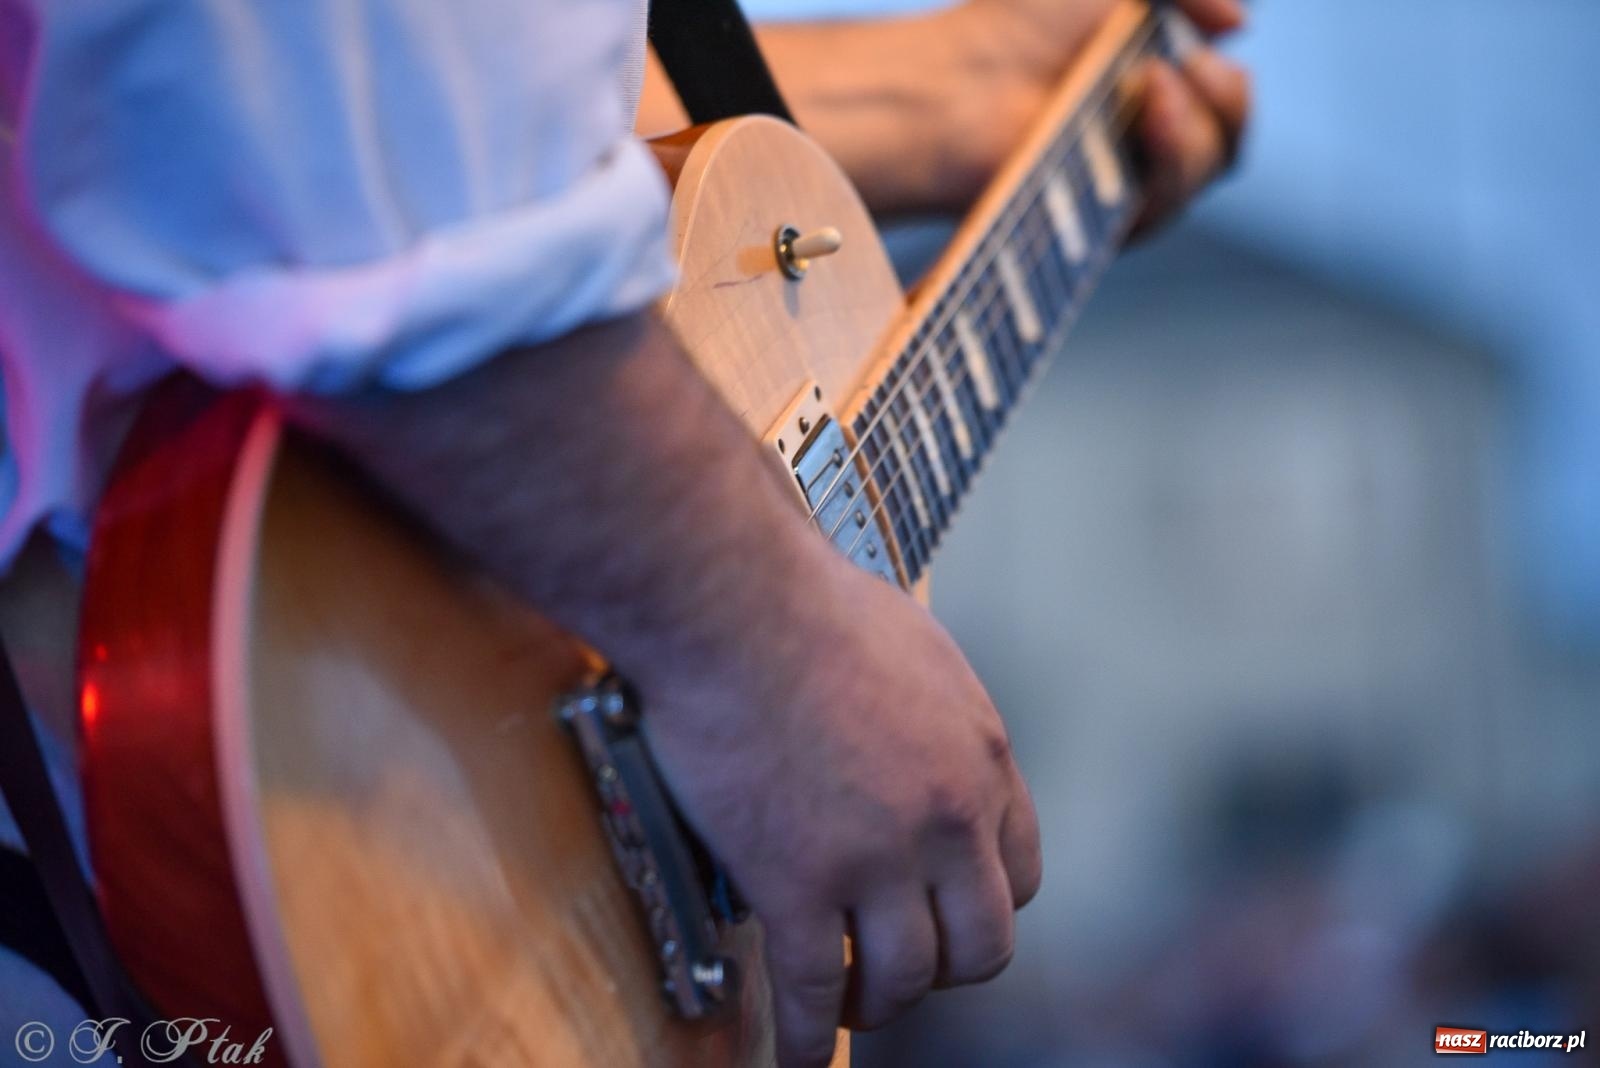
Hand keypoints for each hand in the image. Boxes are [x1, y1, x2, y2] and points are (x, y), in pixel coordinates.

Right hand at [638, 546, 1041, 1067]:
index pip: (1020, 872)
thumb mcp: (916, 647)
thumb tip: (913, 726)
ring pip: (905, 977)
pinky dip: (809, 1036)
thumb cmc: (807, 601)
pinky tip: (798, 1055)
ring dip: (877, 1003)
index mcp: (981, 759)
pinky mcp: (799, 882)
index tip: (946, 916)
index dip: (982, 907)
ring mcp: (878, 857)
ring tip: (844, 1005)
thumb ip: (931, 709)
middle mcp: (948, 819)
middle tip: (899, 966)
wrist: (736, 600)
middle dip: (944, 967)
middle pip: (983, 943)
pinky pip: (815, 987)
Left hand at [934, 0, 1251, 229]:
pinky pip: (1165, 205)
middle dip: (1220, 98)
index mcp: (1148, 87)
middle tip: (1163, 67)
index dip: (1221, 79)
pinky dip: (1168, 155)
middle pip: (1227, 142)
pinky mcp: (1101, 223)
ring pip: (1204, 172)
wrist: (957, 83)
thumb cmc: (1015, 27)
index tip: (1193, 39)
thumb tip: (1244, 22)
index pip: (1224, 101)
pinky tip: (1141, 112)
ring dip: (1191, 122)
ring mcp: (1119, 186)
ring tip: (1147, 82)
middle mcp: (1138, 142)